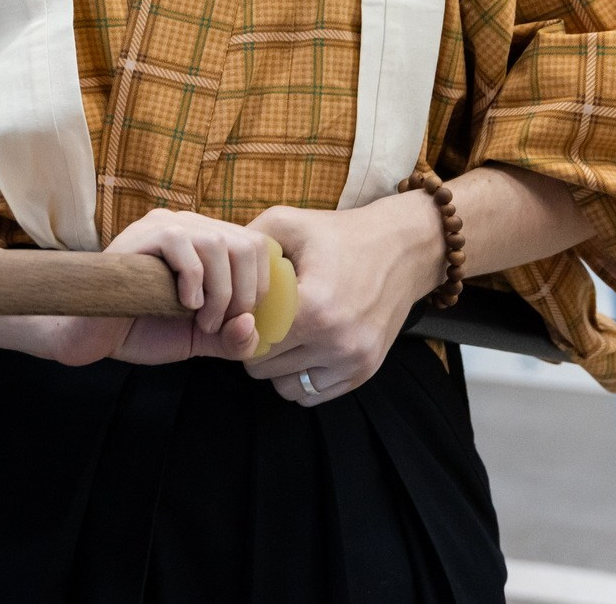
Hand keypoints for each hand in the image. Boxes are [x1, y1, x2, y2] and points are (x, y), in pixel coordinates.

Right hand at [42, 209, 268, 366]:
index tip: (240, 321)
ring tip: (200, 319)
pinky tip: (182, 303)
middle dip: (245, 294)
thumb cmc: (142, 329)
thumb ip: (233, 339)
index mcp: (207, 243)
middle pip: (247, 244)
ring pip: (219, 243)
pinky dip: (193, 280)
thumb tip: (252, 325)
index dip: (262, 287)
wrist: (90, 334)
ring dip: (220, 292)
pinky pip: (183, 245)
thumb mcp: (201, 340)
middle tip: (218, 325)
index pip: (258, 247)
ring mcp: (164, 224)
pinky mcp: (141, 234)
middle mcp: (189, 224)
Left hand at [247, 194, 442, 407]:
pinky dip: (298, 376)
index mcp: (313, 306)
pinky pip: (311, 394)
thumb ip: (245, 243)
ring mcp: (353, 361)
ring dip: (274, 365)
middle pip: (261, 366)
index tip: (239, 308)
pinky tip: (301, 347)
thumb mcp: (288, 223)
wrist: (402, 249)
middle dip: (252, 344)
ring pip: (284, 386)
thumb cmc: (339, 234)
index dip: (235, 323)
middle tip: (257, 319)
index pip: (249, 337)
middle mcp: (335, 341)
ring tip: (280, 334)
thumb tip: (212, 264)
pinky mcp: (363, 373)